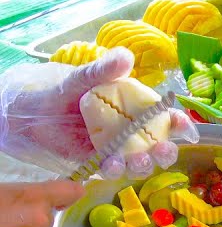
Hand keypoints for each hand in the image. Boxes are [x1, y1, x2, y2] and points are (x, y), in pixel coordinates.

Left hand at [0, 50, 196, 177]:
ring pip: (142, 163)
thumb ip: (104, 69)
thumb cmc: (65, 93)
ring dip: (144, 165)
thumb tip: (126, 56)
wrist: (35, 114)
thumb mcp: (85, 78)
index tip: (182, 127)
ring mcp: (119, 149)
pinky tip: (111, 164)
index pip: (167, 119)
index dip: (180, 124)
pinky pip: (115, 170)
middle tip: (162, 150)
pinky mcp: (101, 162)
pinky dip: (116, 169)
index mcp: (138, 110)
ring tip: (136, 161)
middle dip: (166, 152)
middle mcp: (133, 132)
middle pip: (160, 146)